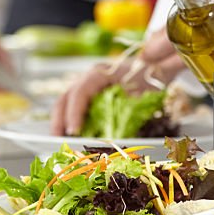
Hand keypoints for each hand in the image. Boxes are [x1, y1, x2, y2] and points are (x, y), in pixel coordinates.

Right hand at [50, 30, 183, 135]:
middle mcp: (88, 78)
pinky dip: (70, 122)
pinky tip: (72, 138)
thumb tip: (114, 138)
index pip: (80, 92)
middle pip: (65, 98)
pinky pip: (73, 108)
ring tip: (61, 144)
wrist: (154, 71)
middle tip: (59, 142)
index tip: (74, 132)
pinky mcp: (89, 96)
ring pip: (65, 103)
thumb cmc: (148, 81)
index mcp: (99, 73)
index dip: (74, 113)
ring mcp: (86, 86)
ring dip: (61, 123)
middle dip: (59, 121)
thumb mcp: (140, 96)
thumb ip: (127, 113)